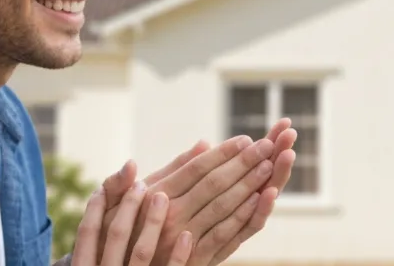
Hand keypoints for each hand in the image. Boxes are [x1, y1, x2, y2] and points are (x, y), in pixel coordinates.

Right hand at [72, 180, 192, 265]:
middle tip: (141, 184)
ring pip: (141, 252)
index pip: (88, 230)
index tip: (117, 183)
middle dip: (128, 207)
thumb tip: (132, 162)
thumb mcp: (107, 230)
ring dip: (152, 224)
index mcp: (90, 260)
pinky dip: (177, 257)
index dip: (97, 206)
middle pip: (116, 235)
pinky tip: (188, 236)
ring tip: (161, 198)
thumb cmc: (118, 250)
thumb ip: (115, 196)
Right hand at [98, 120, 296, 265]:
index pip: (197, 169)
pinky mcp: (196, 260)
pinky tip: (260, 199)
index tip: (245, 139)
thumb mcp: (133, 194)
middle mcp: (171, 216)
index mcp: (157, 195)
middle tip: (268, 144)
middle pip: (214, 184)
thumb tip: (201, 143)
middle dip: (243, 162)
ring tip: (270, 164)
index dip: (223, 152)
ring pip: (223, 207)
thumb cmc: (123, 228)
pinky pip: (224, 235)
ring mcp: (184, 240)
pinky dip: (244, 216)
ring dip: (249, 184)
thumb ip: (169, 169)